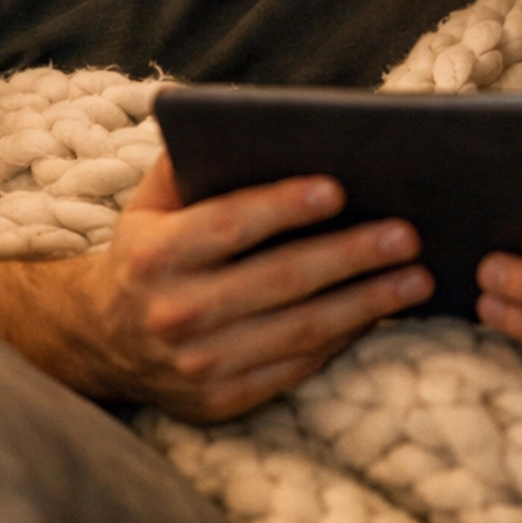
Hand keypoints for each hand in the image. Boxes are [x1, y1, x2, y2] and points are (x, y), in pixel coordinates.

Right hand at [77, 151, 431, 420]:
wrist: (105, 342)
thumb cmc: (148, 254)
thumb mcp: (149, 205)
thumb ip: (189, 163)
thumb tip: (250, 122)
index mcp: (153, 256)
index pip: (227, 225)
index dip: (282, 206)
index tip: (337, 188)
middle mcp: (172, 314)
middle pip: (279, 281)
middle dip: (350, 255)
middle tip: (407, 235)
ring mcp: (198, 365)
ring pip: (300, 331)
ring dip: (366, 304)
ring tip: (416, 279)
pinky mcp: (223, 400)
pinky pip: (297, 367)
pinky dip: (344, 340)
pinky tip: (380, 314)